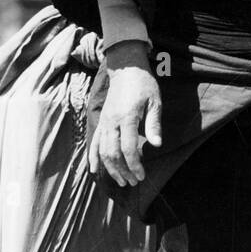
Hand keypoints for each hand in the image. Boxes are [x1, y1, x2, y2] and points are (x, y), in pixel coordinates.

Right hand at [88, 43, 161, 186]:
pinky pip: (95, 142)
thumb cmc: (144, 85)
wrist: (126, 69)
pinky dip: (93, 157)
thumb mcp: (155, 102)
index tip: (141, 176)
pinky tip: (94, 170)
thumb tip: (157, 145)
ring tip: (120, 181)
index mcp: (127, 117)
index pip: (128, 148)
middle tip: (133, 182)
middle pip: (113, 153)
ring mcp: (104, 122)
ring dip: (110, 168)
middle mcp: (112, 122)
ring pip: (102, 150)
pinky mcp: (101, 121)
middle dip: (123, 171)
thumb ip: (154, 124)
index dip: (134, 165)